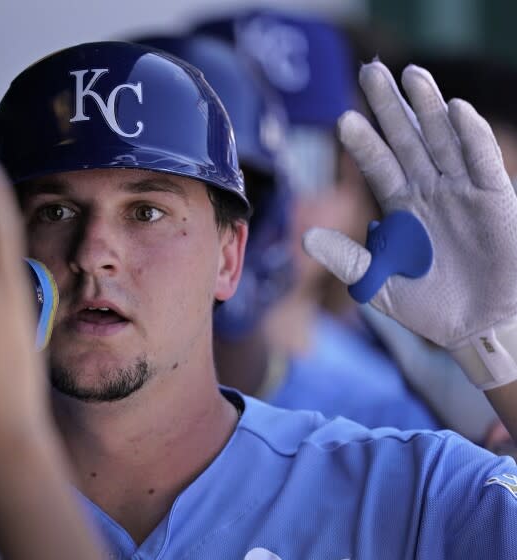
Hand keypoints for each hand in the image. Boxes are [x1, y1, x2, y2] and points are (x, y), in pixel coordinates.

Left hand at [303, 61, 516, 390]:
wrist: (475, 327)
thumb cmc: (426, 304)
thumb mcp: (377, 285)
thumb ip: (347, 260)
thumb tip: (305, 237)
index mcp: (400, 205)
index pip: (378, 165)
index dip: (363, 142)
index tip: (342, 118)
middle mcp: (429, 189)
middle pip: (407, 139)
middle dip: (390, 106)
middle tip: (371, 71)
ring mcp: (463, 191)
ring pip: (444, 140)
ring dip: (430, 107)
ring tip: (412, 75)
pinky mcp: (496, 200)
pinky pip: (482, 162)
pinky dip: (471, 137)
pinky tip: (456, 111)